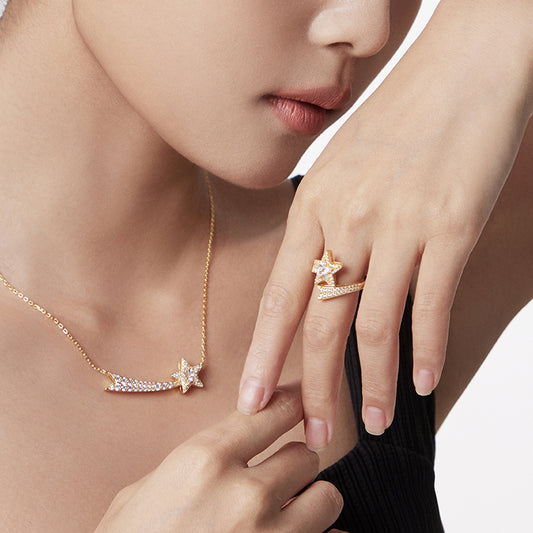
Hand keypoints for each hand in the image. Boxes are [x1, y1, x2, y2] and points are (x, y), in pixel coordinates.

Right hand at [96, 387, 342, 531]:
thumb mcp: (143, 492)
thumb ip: (194, 464)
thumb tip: (231, 452)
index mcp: (205, 460)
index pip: (275, 410)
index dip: (292, 402)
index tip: (298, 403)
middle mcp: (245, 495)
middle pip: (305, 455)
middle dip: (294, 464)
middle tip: (278, 475)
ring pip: (327, 497)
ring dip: (311, 501)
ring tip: (289, 510)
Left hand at [238, 0, 532, 444]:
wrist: (462, 71)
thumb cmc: (398, 120)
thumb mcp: (341, 167)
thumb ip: (325, 224)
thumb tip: (319, 277)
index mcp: (312, 208)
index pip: (278, 298)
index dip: (263, 354)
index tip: (251, 399)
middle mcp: (348, 222)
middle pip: (319, 325)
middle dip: (312, 389)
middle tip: (310, 434)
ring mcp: (398, 227)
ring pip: (373, 327)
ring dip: (370, 385)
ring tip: (370, 423)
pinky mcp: (450, 229)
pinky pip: (430, 307)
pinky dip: (426, 352)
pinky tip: (422, 383)